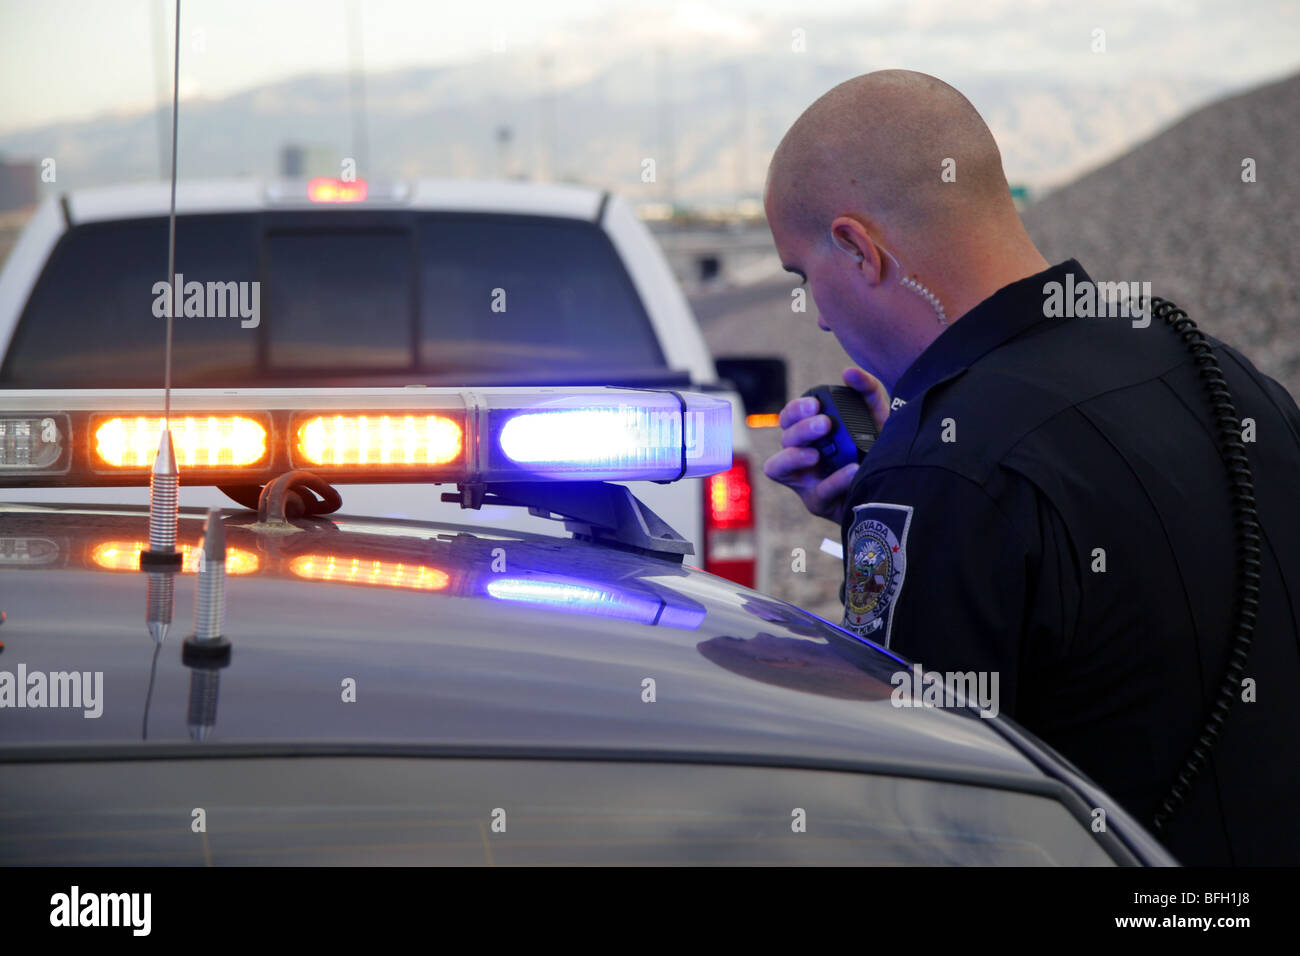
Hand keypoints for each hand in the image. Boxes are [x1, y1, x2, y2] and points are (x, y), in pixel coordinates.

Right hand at [762, 367, 890, 524]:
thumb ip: (866, 390)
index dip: (795, 409)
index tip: (815, 404)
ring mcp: (805, 480)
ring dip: (794, 455)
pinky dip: (833, 480)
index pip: (788, 418)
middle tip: (824, 423)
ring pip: (778, 467)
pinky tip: (851, 470)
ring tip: (817, 452)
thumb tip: (849, 373)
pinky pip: (818, 492)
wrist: (896, 483)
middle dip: (800, 429)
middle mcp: (801, 455)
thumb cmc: (877, 449)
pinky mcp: (818, 503)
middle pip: (785, 438)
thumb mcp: (876, 415)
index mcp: (809, 434)